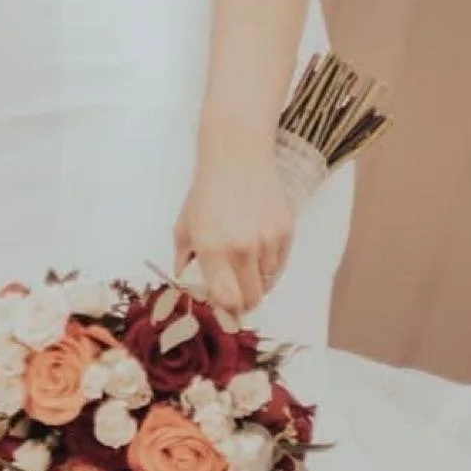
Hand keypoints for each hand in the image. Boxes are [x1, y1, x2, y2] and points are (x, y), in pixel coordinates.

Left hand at [171, 144, 294, 322]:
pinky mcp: (286, 231)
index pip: (227, 300)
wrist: (237, 158)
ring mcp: (267, 241)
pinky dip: (269, 267)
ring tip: (244, 264)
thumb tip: (186, 286)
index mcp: (213, 250)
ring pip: (267, 282)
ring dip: (256, 282)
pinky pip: (279, 265)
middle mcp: (242, 249)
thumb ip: (184, 260)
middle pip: (251, 299)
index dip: (227, 312)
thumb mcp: (184, 226)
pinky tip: (257, 251)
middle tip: (237, 298)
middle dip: (243, 304)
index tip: (224, 311)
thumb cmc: (206, 193)